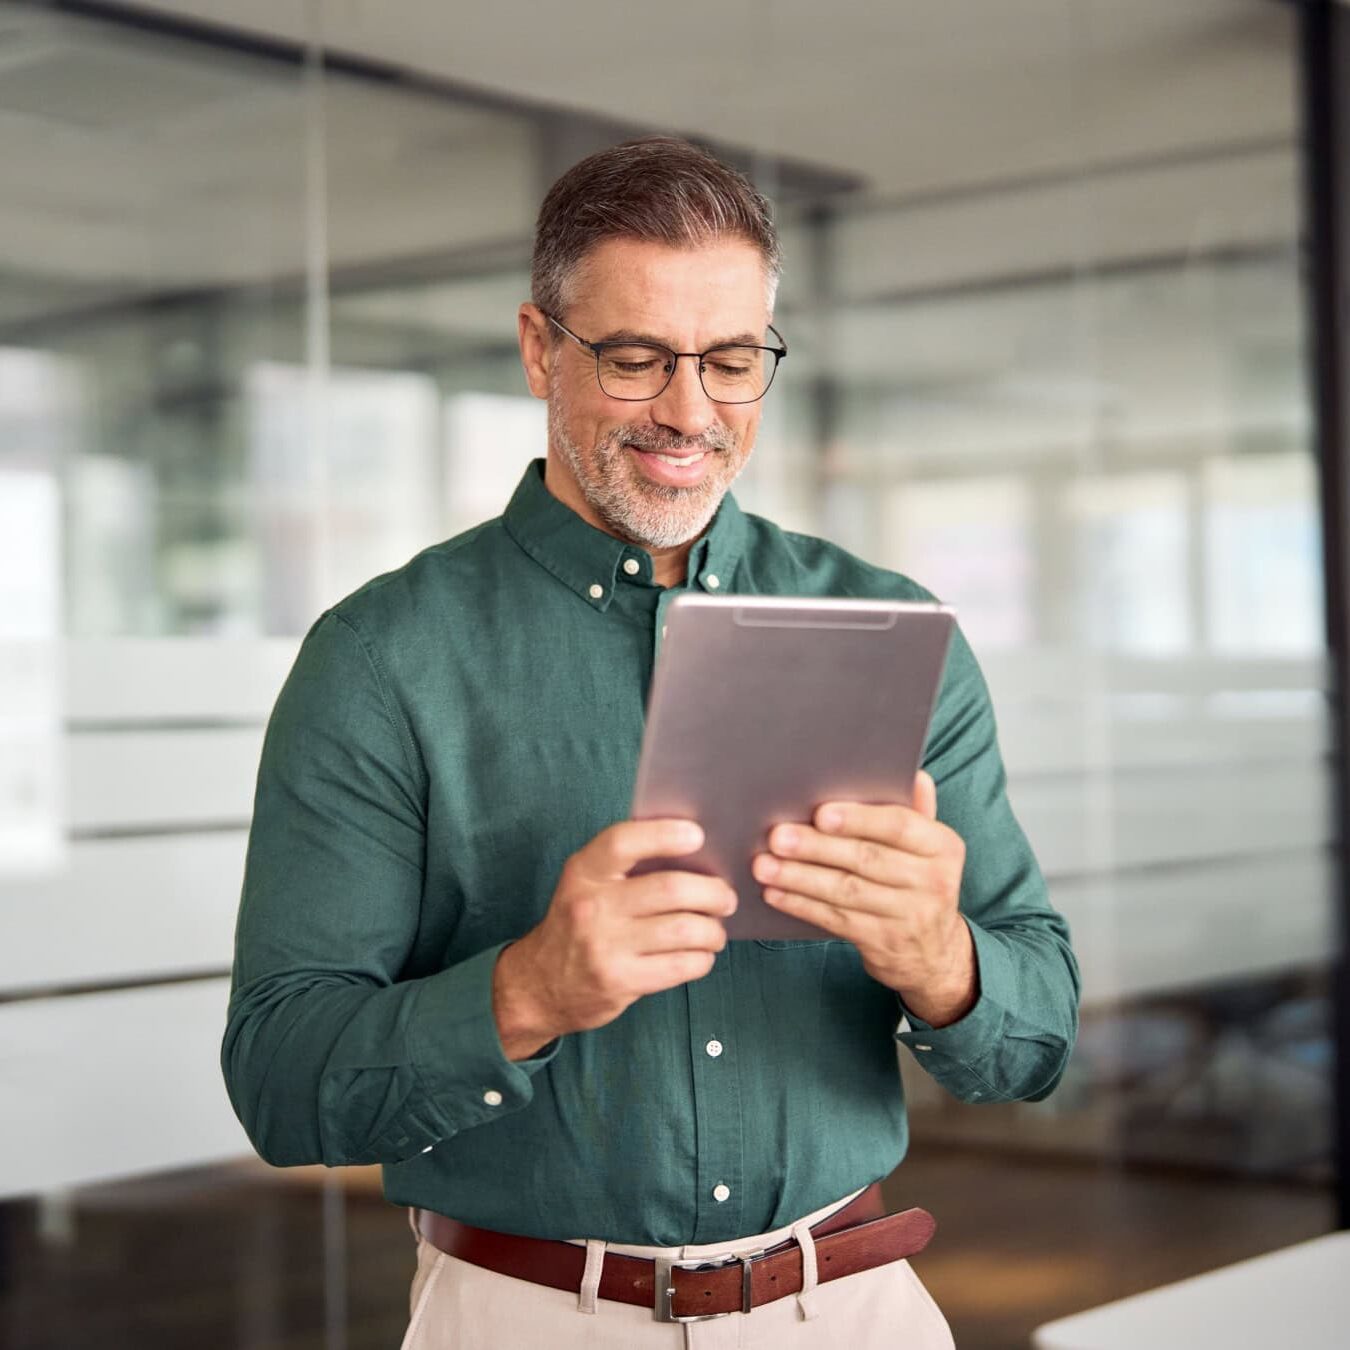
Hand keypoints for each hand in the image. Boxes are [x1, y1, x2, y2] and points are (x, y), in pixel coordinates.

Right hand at [492, 819, 736, 1058]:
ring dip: (712, 930)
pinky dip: (701, 959)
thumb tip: (694, 850)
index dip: (663, 835)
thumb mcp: (585, 885)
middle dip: (712, 893)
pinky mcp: (620, 980)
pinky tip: (700, 955)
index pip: (622, 842)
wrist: (539, 984)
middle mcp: (592, 906)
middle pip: (670, 889)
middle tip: (725, 898)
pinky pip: (680, 965)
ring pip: (683, 930)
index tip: (697, 835)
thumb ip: (626, 866)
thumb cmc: (577, 925)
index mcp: (583, 873)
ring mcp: (605, 946)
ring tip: (714, 931)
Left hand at [750, 771, 976, 1027]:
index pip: (900, 826)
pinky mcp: (883, 942)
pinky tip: (774, 892)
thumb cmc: (919, 880)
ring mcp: (909, 916)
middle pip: (866, 859)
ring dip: (799, 877)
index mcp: (943, 846)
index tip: (820, 814)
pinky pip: (836, 920)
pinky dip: (802, 905)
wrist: (934, 951)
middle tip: (777, 836)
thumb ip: (916, 811)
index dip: (859, 820)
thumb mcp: (928, 847)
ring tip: (763, 865)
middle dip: (816, 847)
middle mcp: (932, 881)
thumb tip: (914, 773)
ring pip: (846, 891)